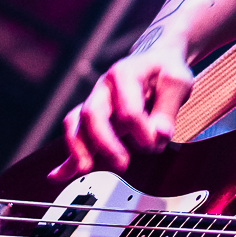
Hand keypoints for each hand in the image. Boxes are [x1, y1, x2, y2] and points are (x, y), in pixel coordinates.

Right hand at [53, 38, 193, 178]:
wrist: (156, 61)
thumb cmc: (165, 71)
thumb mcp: (177, 81)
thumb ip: (169, 109)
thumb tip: (160, 134)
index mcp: (124, 74)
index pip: (128, 110)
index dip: (144, 131)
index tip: (160, 139)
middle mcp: (104, 87)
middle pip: (92, 114)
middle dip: (105, 142)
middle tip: (122, 163)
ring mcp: (96, 102)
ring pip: (76, 124)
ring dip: (79, 149)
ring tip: (85, 169)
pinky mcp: (94, 119)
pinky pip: (75, 136)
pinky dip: (67, 157)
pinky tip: (58, 175)